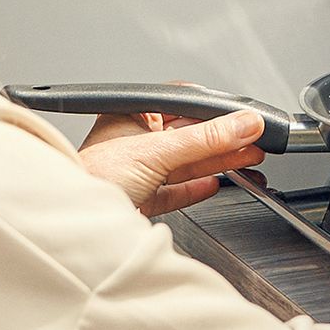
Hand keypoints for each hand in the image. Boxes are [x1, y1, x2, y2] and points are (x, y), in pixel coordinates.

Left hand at [74, 108, 267, 216]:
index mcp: (130, 116)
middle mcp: (133, 142)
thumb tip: (244, 124)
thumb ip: (205, 139)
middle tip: (253, 138)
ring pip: (186, 163)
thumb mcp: (157, 151)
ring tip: (248, 158)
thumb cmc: (92, 177)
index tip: (241, 116)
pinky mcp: (141, 199)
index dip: (211, 110)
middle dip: (223, 139)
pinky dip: (197, 188)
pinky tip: (214, 183)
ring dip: (218, 162)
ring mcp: (137, 172)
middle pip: (189, 136)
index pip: (180, 105)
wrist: (75, 224)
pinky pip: (176, 190)